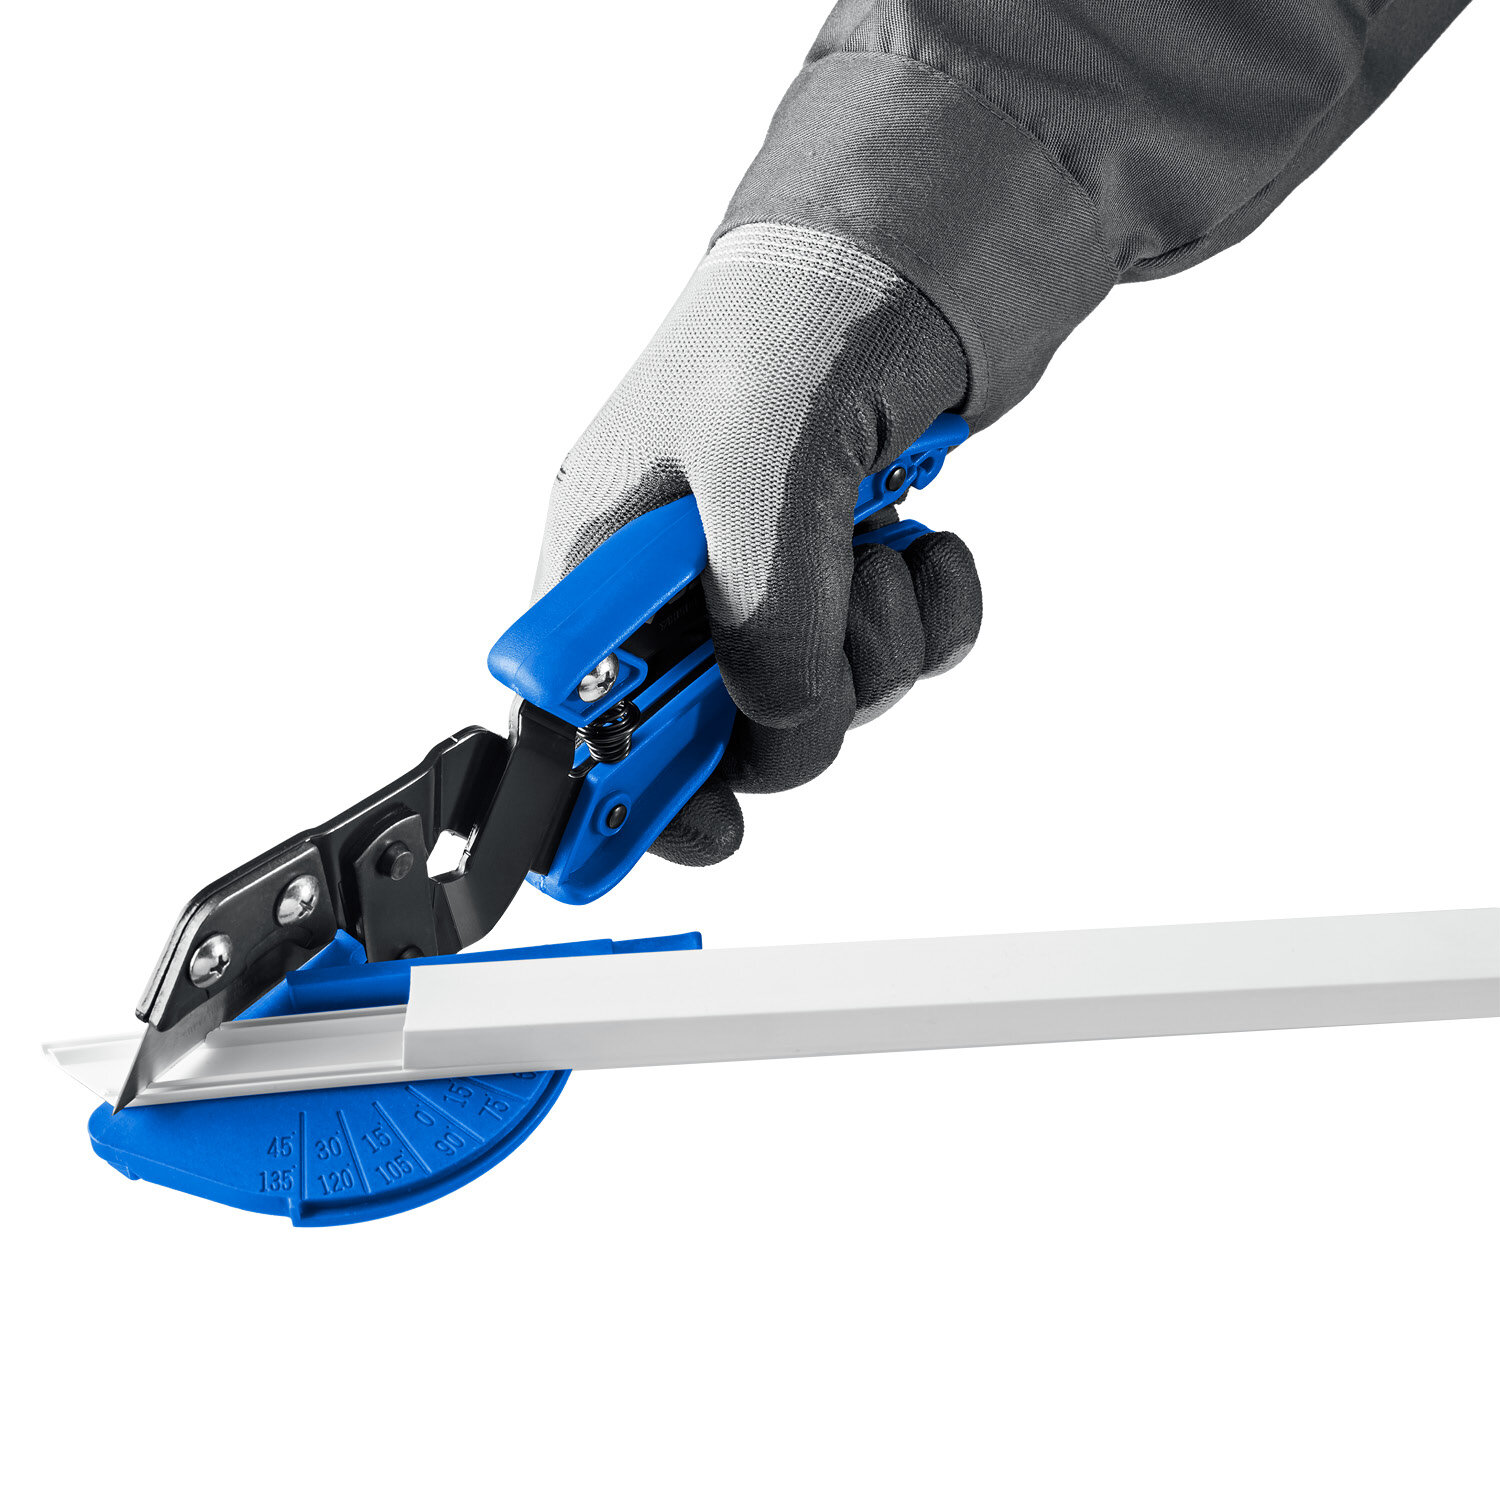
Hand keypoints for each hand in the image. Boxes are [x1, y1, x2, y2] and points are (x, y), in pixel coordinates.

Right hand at [537, 222, 982, 864]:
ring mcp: (767, 582)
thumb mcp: (760, 468)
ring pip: (822, 700)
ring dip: (875, 645)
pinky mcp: (845, 575)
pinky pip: (896, 656)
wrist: (908, 250)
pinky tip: (923, 548)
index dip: (618, 796)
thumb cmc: (795, 319)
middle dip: (792, 699)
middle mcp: (677, 583)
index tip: (698, 831)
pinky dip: (929, 617)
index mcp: (606, 556)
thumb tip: (781, 729)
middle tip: (823, 637)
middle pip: (716, 728)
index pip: (571, 718)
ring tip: (878, 552)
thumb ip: (759, 621)